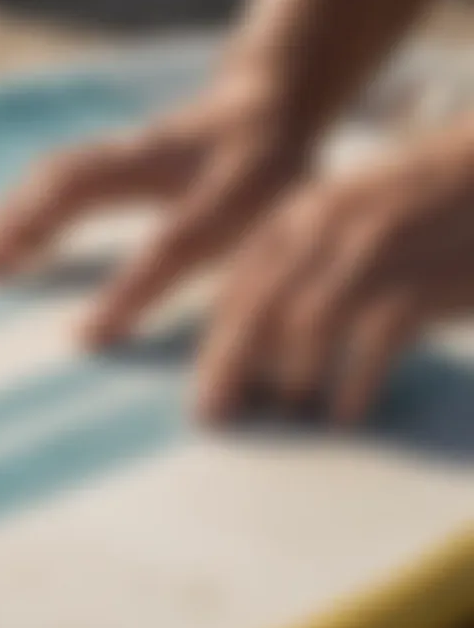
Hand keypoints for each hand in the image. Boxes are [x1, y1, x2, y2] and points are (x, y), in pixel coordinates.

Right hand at [0, 66, 311, 344]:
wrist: (273, 98)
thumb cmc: (290, 181)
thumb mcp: (303, 225)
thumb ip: (270, 285)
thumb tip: (245, 368)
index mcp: (235, 180)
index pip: (177, 240)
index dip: (130, 290)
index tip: (80, 341)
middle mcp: (175, 153)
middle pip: (85, 180)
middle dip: (26, 227)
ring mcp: (138, 142)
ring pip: (62, 172)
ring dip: (8, 216)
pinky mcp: (118, 144)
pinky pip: (61, 173)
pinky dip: (20, 205)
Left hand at [197, 118, 473, 423]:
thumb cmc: (401, 211)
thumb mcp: (335, 222)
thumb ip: (294, 269)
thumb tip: (255, 345)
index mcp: (295, 218)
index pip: (238, 290)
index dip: (214, 345)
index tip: (203, 390)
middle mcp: (323, 230)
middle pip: (260, 308)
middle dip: (229, 367)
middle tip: (214, 416)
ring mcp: (373, 251)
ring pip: (310, 323)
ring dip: (292, 376)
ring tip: (286, 414)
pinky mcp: (423, 277)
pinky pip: (378, 338)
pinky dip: (357, 381)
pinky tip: (346, 414)